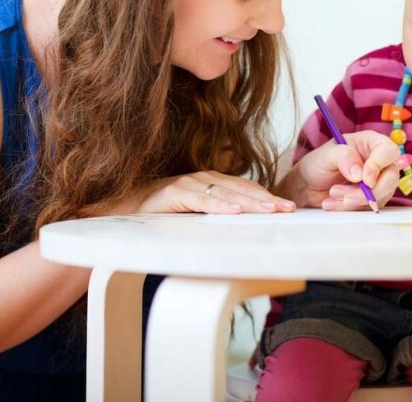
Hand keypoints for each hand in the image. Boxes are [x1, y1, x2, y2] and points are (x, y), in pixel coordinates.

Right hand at [134, 171, 296, 214]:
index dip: (267, 197)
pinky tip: (235, 212)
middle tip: (288, 209)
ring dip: (251, 202)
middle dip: (267, 200)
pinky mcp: (175, 192)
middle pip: (242, 190)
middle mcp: (204, 179)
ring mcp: (189, 183)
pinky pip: (201, 200)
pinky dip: (219, 206)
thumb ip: (215, 218)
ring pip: (226, 193)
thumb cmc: (162, 216)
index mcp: (212, 183)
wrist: (124, 210)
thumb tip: (243, 231)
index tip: (288, 208)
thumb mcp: (195, 217)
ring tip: (270, 210)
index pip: (246, 189)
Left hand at [290, 130, 400, 210]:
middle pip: (391, 177)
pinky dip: (351, 208)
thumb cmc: (317, 164)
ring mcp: (376, 181)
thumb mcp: (325, 156)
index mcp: (369, 143)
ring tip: (332, 195)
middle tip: (347, 197)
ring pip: (381, 195)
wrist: (307, 186)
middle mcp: (377, 161)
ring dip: (357, 200)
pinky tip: (332, 203)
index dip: (379, 165)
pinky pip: (369, 207)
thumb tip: (359, 173)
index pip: (388, 151)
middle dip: (370, 191)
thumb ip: (343, 158)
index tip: (365, 180)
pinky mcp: (371, 198)